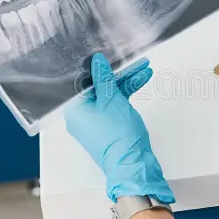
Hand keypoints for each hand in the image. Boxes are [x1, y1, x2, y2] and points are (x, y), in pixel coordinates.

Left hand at [65, 53, 174, 203]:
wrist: (133, 164)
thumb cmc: (118, 136)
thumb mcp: (111, 99)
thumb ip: (104, 78)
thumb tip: (97, 61)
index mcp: (74, 109)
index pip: (82, 80)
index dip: (96, 65)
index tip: (108, 54)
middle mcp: (81, 115)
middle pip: (98, 86)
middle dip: (119, 73)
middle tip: (134, 62)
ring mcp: (95, 121)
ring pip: (110, 94)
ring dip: (126, 82)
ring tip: (144, 69)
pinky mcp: (108, 125)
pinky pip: (115, 104)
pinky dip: (126, 94)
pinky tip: (140, 81)